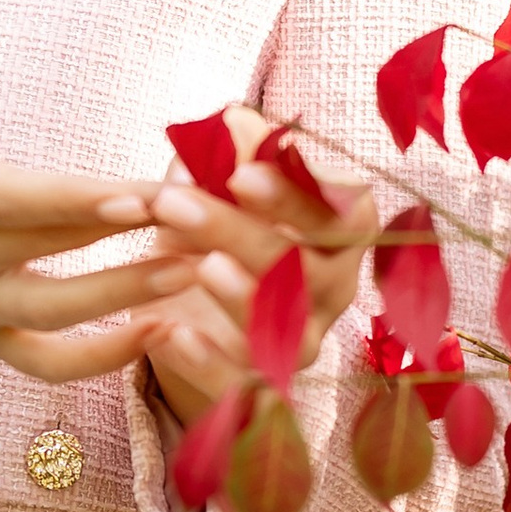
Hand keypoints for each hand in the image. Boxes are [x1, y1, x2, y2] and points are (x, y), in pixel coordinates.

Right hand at [0, 16, 198, 381]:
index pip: (12, 201)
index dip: (80, 202)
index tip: (144, 191)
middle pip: (54, 251)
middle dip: (135, 237)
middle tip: (212, 217)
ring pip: (61, 315)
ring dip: (133, 293)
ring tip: (202, 265)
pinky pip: (46, 363)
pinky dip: (104, 359)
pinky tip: (161, 328)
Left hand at [137, 108, 379, 426]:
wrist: (185, 309)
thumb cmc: (213, 229)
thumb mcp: (212, 187)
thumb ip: (225, 154)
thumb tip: (232, 122)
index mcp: (338, 233)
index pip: (344, 212)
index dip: (298, 194)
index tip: (239, 173)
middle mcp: (333, 291)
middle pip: (310, 269)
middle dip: (242, 233)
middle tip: (174, 202)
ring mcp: (301, 343)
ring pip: (290, 332)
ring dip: (244, 297)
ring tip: (201, 268)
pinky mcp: (261, 389)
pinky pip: (244, 385)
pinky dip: (208, 363)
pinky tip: (166, 334)